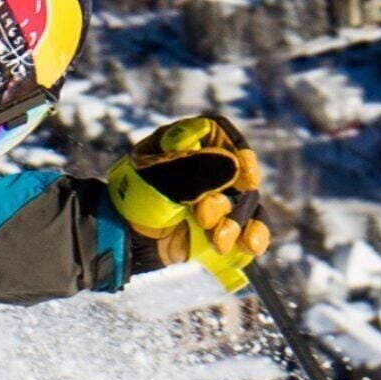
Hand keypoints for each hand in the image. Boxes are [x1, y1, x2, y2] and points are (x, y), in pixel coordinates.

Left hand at [107, 114, 271, 291]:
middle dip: (229, 199)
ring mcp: (217, 194)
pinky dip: (255, 235)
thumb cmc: (135, 201)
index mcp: (185, 142)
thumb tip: (236, 166)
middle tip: (203, 216)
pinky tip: (251, 246)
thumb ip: (194, 170)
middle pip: (239, 172)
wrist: (126, 242)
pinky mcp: (223, 223)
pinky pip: (250, 226)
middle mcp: (207, 165)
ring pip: (247, 202)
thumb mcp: (158, 181)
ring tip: (217, 242)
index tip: (244, 172)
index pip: (220, 133)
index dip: (237, 149)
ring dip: (237, 222)